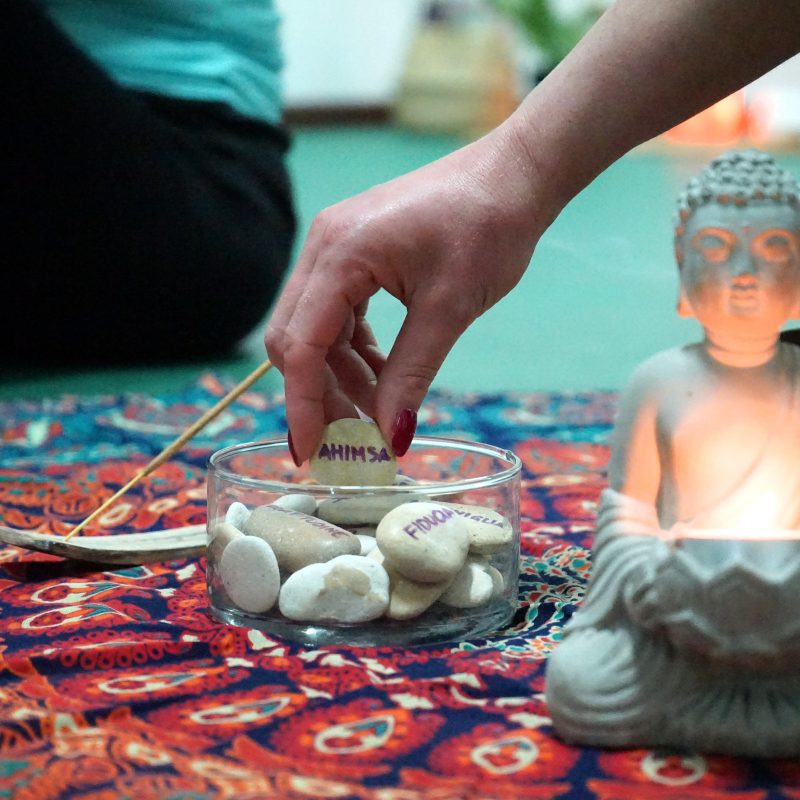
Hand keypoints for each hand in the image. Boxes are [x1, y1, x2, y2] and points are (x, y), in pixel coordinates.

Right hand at [265, 123, 542, 462]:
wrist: (515, 175)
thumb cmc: (489, 228)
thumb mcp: (449, 309)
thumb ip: (411, 374)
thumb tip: (390, 437)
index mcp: (340, 253)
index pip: (300, 345)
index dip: (303, 405)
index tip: (312, 453)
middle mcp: (325, 246)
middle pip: (295, 338)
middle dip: (317, 393)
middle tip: (350, 439)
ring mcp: (337, 246)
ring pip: (316, 329)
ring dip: (339, 375)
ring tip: (377, 411)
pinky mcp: (356, 252)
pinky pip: (338, 312)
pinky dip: (355, 350)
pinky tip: (382, 375)